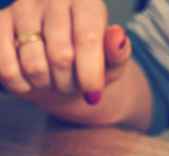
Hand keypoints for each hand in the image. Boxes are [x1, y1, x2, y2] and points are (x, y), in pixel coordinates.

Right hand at [0, 0, 130, 105]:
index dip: (90, 73)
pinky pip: (6, 66)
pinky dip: (20, 84)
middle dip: (69, 83)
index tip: (93, 95)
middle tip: (72, 85)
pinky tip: (30, 82)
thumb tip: (117, 35)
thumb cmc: (90, 63)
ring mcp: (23, 8)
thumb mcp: (112, 62)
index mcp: (86, 1)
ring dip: (47, 85)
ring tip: (54, 81)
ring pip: (34, 64)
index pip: (87, 40)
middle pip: (61, 56)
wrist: (60, 67)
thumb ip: (118, 53)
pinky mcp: (0, 23)